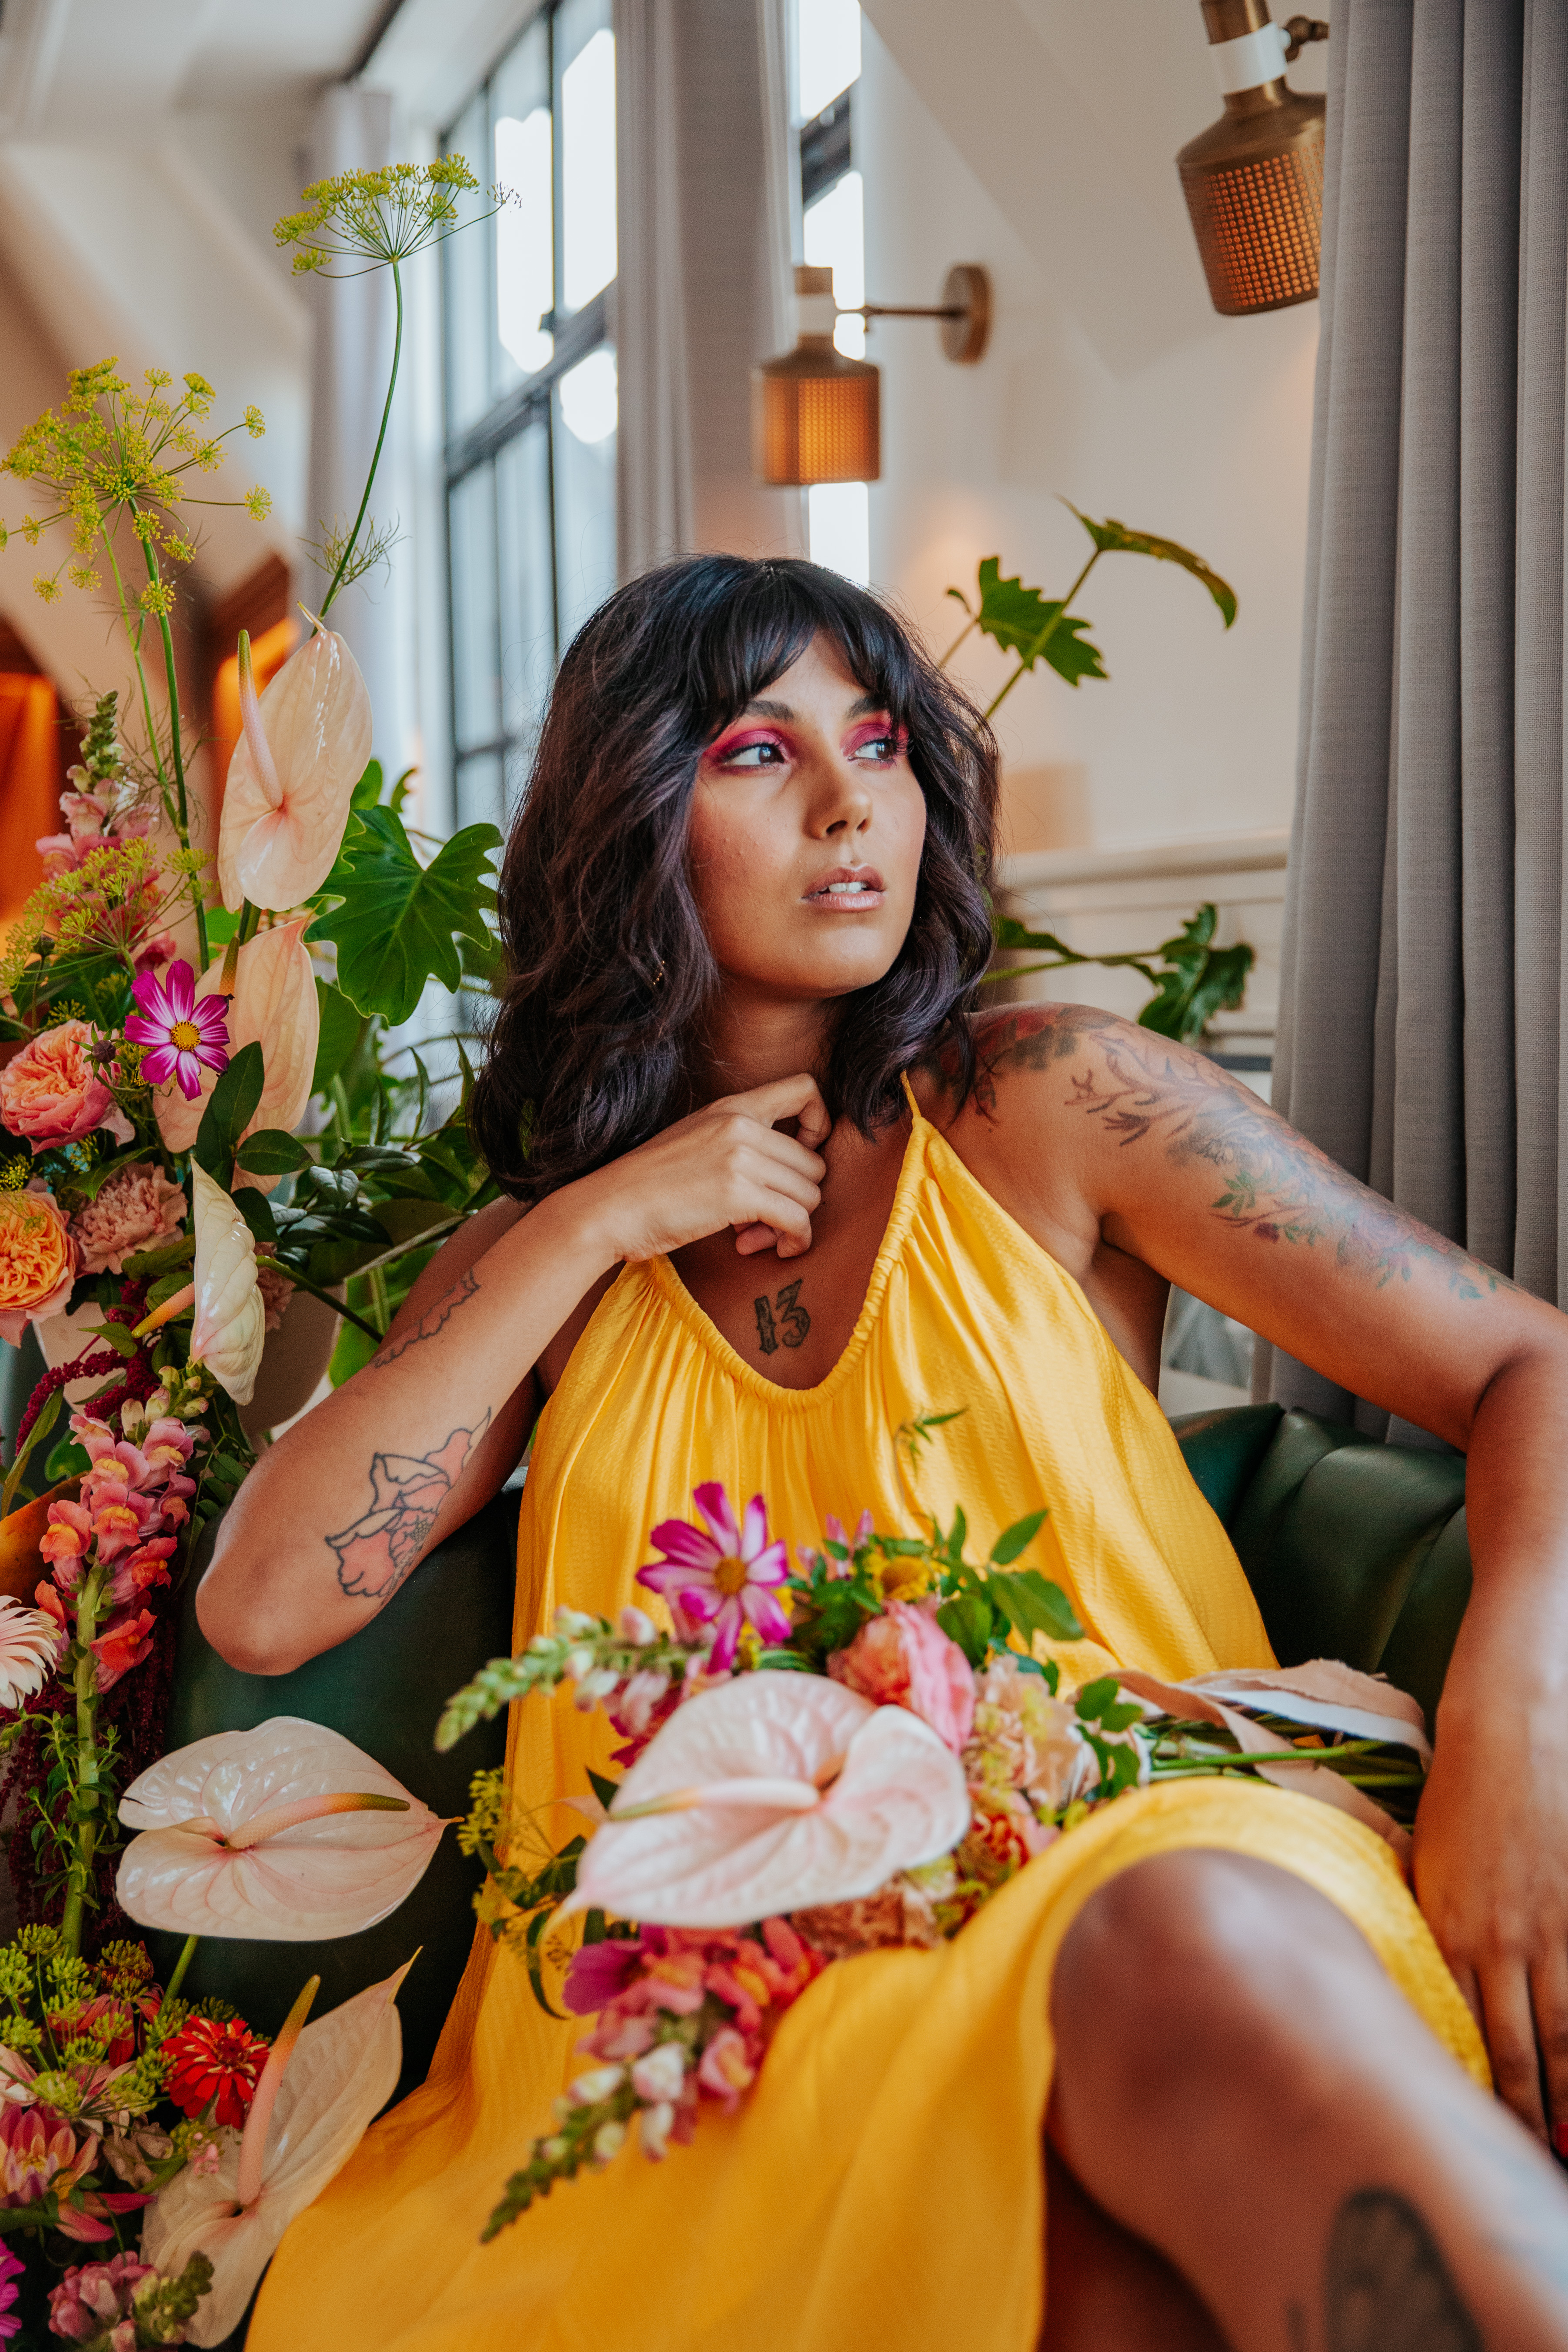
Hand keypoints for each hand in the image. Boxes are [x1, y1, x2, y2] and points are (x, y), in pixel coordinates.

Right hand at [562, 1074, 830, 1265]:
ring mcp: (741, 1157)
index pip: (807, 1087)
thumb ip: (739, 1141)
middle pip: (814, 1162)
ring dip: (792, 1223)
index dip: (819, 1124)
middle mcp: (742, 1125)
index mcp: (732, 1106)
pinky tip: (775, 1250)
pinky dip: (795, 1240)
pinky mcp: (738, 1195)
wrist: (608, 1208)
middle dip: (799, 1197)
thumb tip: (783, 1172)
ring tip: (758, 1236)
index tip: (800, 1158)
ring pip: (810, 1193)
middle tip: (768, 1221)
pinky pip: (797, 1219)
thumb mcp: (697, 1139)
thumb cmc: (648, 1184)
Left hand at [1413, 1645, 1567, 2146]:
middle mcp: (1494, 1941)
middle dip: (1530, 2119)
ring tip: (1565, 2148)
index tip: (1477, 2137)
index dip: (1474, 2094)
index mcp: (1444, 1929)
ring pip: (1563, 2038)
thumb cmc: (1465, 1786)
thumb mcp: (1430, 1857)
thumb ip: (1437, 1921)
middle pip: (1515, 2055)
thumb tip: (1438, 1976)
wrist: (1512, 1722)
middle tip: (1536, 2164)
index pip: (1457, 2035)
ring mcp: (1548, 1930)